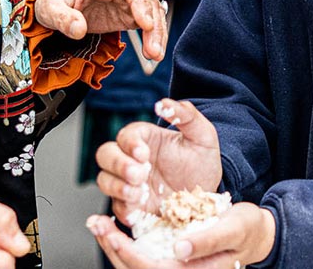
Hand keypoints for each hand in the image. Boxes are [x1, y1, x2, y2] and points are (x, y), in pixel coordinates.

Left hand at [36, 0, 168, 61]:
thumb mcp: (48, 7)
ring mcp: (126, 0)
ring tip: (155, 55)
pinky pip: (147, 23)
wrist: (55, 3)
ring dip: (157, 33)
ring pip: (151, 11)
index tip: (146, 24)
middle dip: (153, 24)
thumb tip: (78, 30)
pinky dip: (153, 37)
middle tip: (154, 51)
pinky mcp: (128, 14)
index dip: (140, 2)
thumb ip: (61, 17)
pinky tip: (153, 53)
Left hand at [86, 202, 275, 268]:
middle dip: (113, 248)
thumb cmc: (247, 230)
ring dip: (114, 246)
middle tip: (96, 224)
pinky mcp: (168, 258)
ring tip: (98, 224)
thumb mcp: (234, 228)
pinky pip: (140, 256)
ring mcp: (173, 266)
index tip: (115, 235)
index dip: (131, 254)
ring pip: (134, 265)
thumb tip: (180, 250)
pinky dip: (123, 244)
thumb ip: (208, 240)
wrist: (254, 234)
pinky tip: (114, 228)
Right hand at [95, 99, 222, 218]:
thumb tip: (163, 103)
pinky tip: (138, 209)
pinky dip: (123, 208)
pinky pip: (117, 207)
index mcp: (144, 139)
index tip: (144, 153)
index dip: (130, 144)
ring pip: (104, 181)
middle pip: (105, 155)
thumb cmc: (202, 160)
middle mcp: (131, 159)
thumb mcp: (203, 136)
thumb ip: (186, 115)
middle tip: (138, 174)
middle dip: (118, 164)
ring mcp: (129, 183)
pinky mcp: (132, 206)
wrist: (208, 193)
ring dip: (116, 186)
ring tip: (138, 192)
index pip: (125, 135)